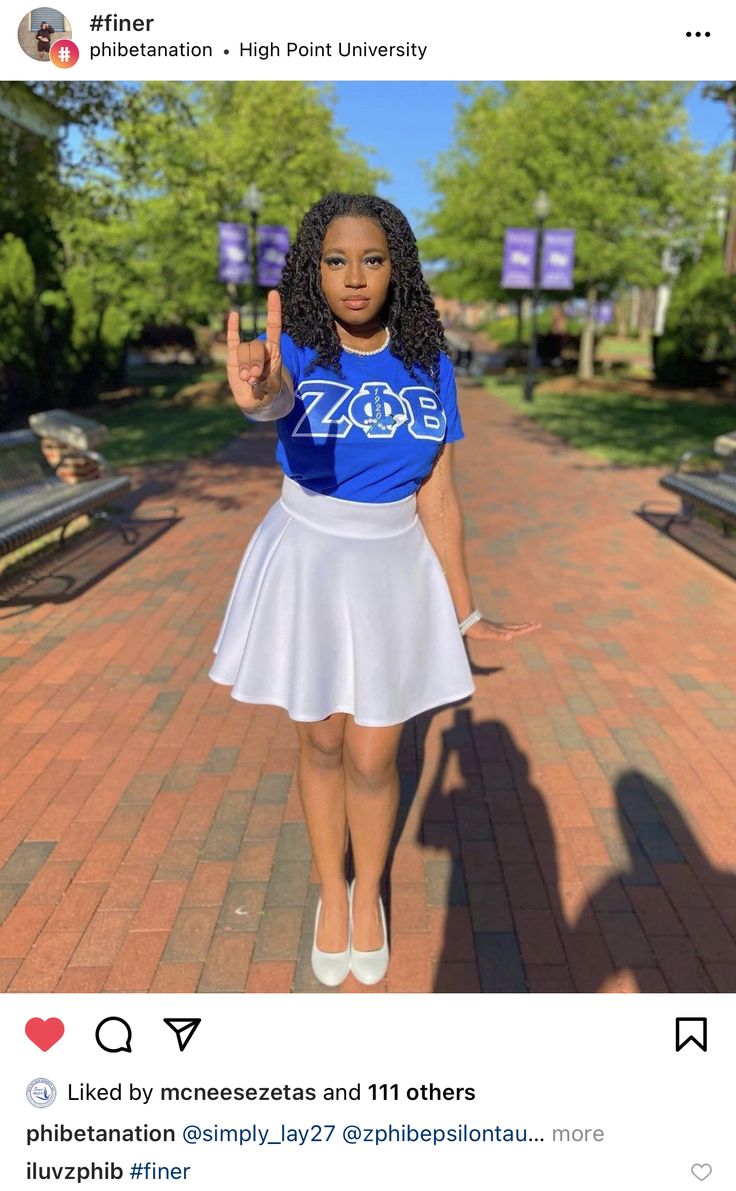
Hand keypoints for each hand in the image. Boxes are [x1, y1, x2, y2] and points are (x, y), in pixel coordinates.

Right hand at [226, 289, 282, 408]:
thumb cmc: (270, 393)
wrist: (258, 402)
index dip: (273, 311)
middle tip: (254, 377)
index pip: (274, 328)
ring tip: (246, 379)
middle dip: (254, 362)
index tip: (273, 294)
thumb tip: (250, 376)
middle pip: (255, 346)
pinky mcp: (234, 357)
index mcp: (274, 352)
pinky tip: (233, 315)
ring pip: (242, 350)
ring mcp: (246, 352)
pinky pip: (232, 340)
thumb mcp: (272, 390)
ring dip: (243, 365)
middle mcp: (260, 348)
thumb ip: (264, 382)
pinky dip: (232, 328)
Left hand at [464, 617, 541, 641]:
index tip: (536, 625)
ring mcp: (496, 627)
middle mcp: (500, 628)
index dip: (526, 629)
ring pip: (511, 626)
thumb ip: (498, 636)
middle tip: (537, 624)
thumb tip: (510, 637)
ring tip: (528, 624)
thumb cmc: (475, 630)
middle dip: (527, 626)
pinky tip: (509, 629)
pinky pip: (505, 627)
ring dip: (520, 626)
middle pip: (516, 627)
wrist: (465, 620)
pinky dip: (511, 627)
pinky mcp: (491, 626)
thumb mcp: (487, 634)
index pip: (517, 630)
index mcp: (501, 630)